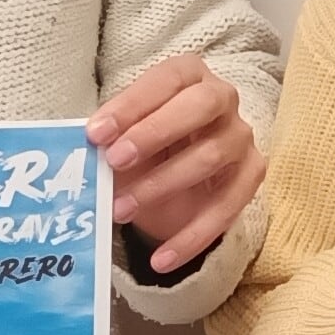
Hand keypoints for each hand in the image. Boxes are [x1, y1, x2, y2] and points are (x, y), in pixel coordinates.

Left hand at [88, 54, 267, 275]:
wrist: (177, 175)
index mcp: (190, 75)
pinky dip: (192, 236)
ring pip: (210, 156)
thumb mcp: (125, 134)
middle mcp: (223, 99)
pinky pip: (227, 207)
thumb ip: (110, 137)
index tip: (96, 133)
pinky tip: (162, 259)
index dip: (132, 105)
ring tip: (121, 209)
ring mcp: (241, 137)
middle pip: (201, 106)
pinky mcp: (251, 174)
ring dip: (162, 184)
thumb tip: (82, 148)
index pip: (166, 79)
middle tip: (115, 160)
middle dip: (155, 132)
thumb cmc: (146, 145)